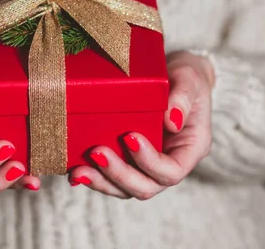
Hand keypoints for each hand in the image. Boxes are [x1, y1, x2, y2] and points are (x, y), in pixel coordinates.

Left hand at [68, 51, 213, 198]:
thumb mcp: (189, 79)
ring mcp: (147, 166)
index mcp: (189, 149)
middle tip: (96, 152)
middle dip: (119, 174)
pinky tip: (75, 170)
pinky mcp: (128, 160)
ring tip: (79, 171)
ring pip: (125, 188)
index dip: (149, 161)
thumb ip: (183, 98)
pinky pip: (112, 178)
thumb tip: (172, 120)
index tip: (129, 137)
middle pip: (146, 187)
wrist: (174, 75)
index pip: (172, 171)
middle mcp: (169, 163)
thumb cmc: (186, 77)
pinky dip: (94, 177)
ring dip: (101, 181)